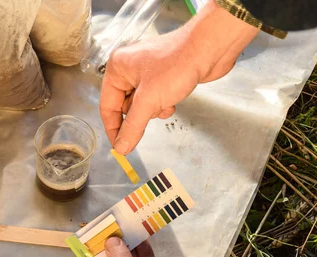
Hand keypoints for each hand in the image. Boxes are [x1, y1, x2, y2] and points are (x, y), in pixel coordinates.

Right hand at [100, 0, 258, 153]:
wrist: (210, 49)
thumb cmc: (177, 64)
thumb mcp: (149, 101)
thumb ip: (132, 127)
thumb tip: (120, 147)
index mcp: (117, 68)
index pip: (107, 106)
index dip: (113, 128)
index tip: (120, 147)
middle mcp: (128, 68)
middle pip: (124, 106)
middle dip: (139, 115)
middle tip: (151, 116)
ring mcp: (146, 72)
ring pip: (141, 105)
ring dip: (153, 110)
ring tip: (165, 103)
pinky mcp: (162, 76)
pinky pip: (154, 99)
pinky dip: (162, 104)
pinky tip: (172, 100)